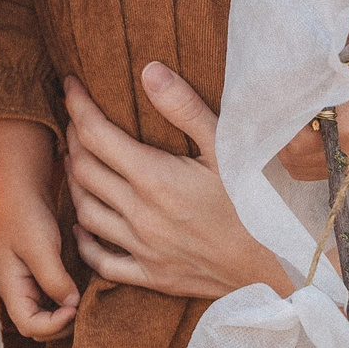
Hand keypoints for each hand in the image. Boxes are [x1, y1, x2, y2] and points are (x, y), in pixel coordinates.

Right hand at [0, 119, 77, 338]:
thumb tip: (71, 305)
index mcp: (11, 288)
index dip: (54, 325)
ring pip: (47, 314)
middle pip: (39, 327)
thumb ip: (54, 279)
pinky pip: (53, 298)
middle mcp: (18, 290)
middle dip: (62, 324)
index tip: (75, 307)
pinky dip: (66, 300)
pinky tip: (81, 288)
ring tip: (84, 299)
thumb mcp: (40, 247)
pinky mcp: (40, 273)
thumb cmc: (26, 215)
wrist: (22, 188)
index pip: (30, 326)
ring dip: (66, 313)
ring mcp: (28, 283)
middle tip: (84, 307)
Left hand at [63, 67, 289, 301]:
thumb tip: (149, 71)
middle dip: (73, 139)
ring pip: (86, 213)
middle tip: (75, 119)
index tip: (70, 86)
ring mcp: (143, 248)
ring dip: (74, 184)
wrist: (278, 264)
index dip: (77, 107)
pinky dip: (83, 242)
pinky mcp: (152, 276)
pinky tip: (82, 225)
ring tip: (75, 160)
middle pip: (83, 171)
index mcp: (155, 178)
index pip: (96, 135)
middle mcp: (140, 215)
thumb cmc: (256, 201)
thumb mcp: (227, 147)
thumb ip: (185, 108)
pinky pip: (102, 262)